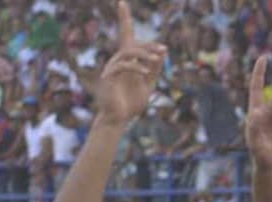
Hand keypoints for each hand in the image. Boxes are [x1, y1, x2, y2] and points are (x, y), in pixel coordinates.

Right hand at [95, 2, 165, 125]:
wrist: (119, 120)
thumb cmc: (132, 104)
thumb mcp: (148, 84)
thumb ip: (155, 69)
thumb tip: (163, 51)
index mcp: (127, 60)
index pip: (126, 35)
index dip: (124, 18)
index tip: (122, 2)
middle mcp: (118, 60)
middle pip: (131, 44)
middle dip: (149, 46)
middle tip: (163, 51)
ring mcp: (112, 68)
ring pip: (127, 52)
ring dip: (144, 54)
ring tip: (157, 60)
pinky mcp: (108, 77)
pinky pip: (122, 66)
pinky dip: (135, 67)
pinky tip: (145, 72)